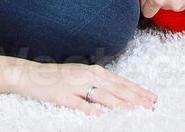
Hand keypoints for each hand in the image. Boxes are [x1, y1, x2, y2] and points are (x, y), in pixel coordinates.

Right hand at [10, 61, 155, 114]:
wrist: (32, 74)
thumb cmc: (60, 77)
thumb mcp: (83, 77)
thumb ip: (100, 85)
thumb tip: (120, 96)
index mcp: (95, 72)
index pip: (122, 82)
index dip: (138, 90)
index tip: (152, 97)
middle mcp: (88, 76)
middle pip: (116, 88)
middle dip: (135, 97)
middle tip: (150, 104)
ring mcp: (76, 85)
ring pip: (101, 95)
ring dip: (119, 102)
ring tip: (133, 109)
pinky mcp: (63, 95)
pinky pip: (78, 103)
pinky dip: (90, 108)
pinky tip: (100, 113)